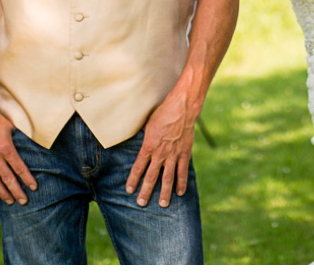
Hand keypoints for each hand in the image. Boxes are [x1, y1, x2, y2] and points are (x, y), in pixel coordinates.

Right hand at [0, 102, 36, 204]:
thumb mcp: (9, 126)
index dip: (27, 179)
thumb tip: (27, 143)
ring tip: (11, 201)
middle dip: (17, 191)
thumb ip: (17, 137)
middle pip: (8, 179)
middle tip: (24, 201)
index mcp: (5, 148)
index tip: (33, 187)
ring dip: (3, 193)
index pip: (19, 168)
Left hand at [126, 91, 194, 207]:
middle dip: (146, 191)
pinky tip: (180, 193)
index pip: (138, 167)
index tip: (129, 190)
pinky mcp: (184, 153)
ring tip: (162, 204)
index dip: (133, 180)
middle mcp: (160, 153)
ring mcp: (173, 155)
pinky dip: (182, 183)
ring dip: (164, 192)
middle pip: (151, 176)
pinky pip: (182, 171)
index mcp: (148, 146)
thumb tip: (138, 145)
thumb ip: (144, 138)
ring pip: (168, 178)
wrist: (182, 108)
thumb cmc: (162, 113)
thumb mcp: (147, 125)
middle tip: (141, 203)